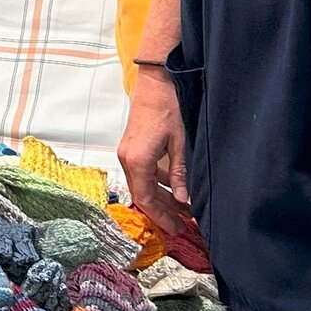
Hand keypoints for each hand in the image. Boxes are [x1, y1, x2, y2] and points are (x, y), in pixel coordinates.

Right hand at [117, 66, 195, 237]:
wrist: (155, 81)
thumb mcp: (179, 143)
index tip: (176, 229)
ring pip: (143, 185)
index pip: (146, 199)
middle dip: (162, 212)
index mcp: (137, 160)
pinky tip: (174, 190)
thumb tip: (183, 200)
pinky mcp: (132, 147)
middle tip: (181, 226)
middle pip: (142, 195)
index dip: (161, 217)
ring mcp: (127, 153)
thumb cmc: (168, 108)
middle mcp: (127, 159)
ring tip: (182, 211)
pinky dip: (158, 184)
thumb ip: (179, 173)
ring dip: (161, 198)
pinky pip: (143, 173)